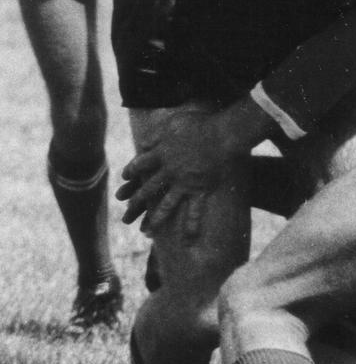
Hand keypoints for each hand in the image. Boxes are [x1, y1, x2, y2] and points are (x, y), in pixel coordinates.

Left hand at [117, 96, 276, 229]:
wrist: (222, 134)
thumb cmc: (199, 124)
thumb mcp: (172, 123)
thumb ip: (156, 134)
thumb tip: (143, 143)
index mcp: (161, 154)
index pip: (139, 165)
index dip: (131, 171)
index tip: (126, 176)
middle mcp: (169, 172)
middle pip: (148, 188)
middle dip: (135, 200)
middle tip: (127, 210)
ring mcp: (184, 183)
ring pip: (166, 204)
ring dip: (156, 218)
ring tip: (146, 230)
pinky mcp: (199, 190)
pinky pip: (195, 210)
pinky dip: (192, 225)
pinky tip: (188, 240)